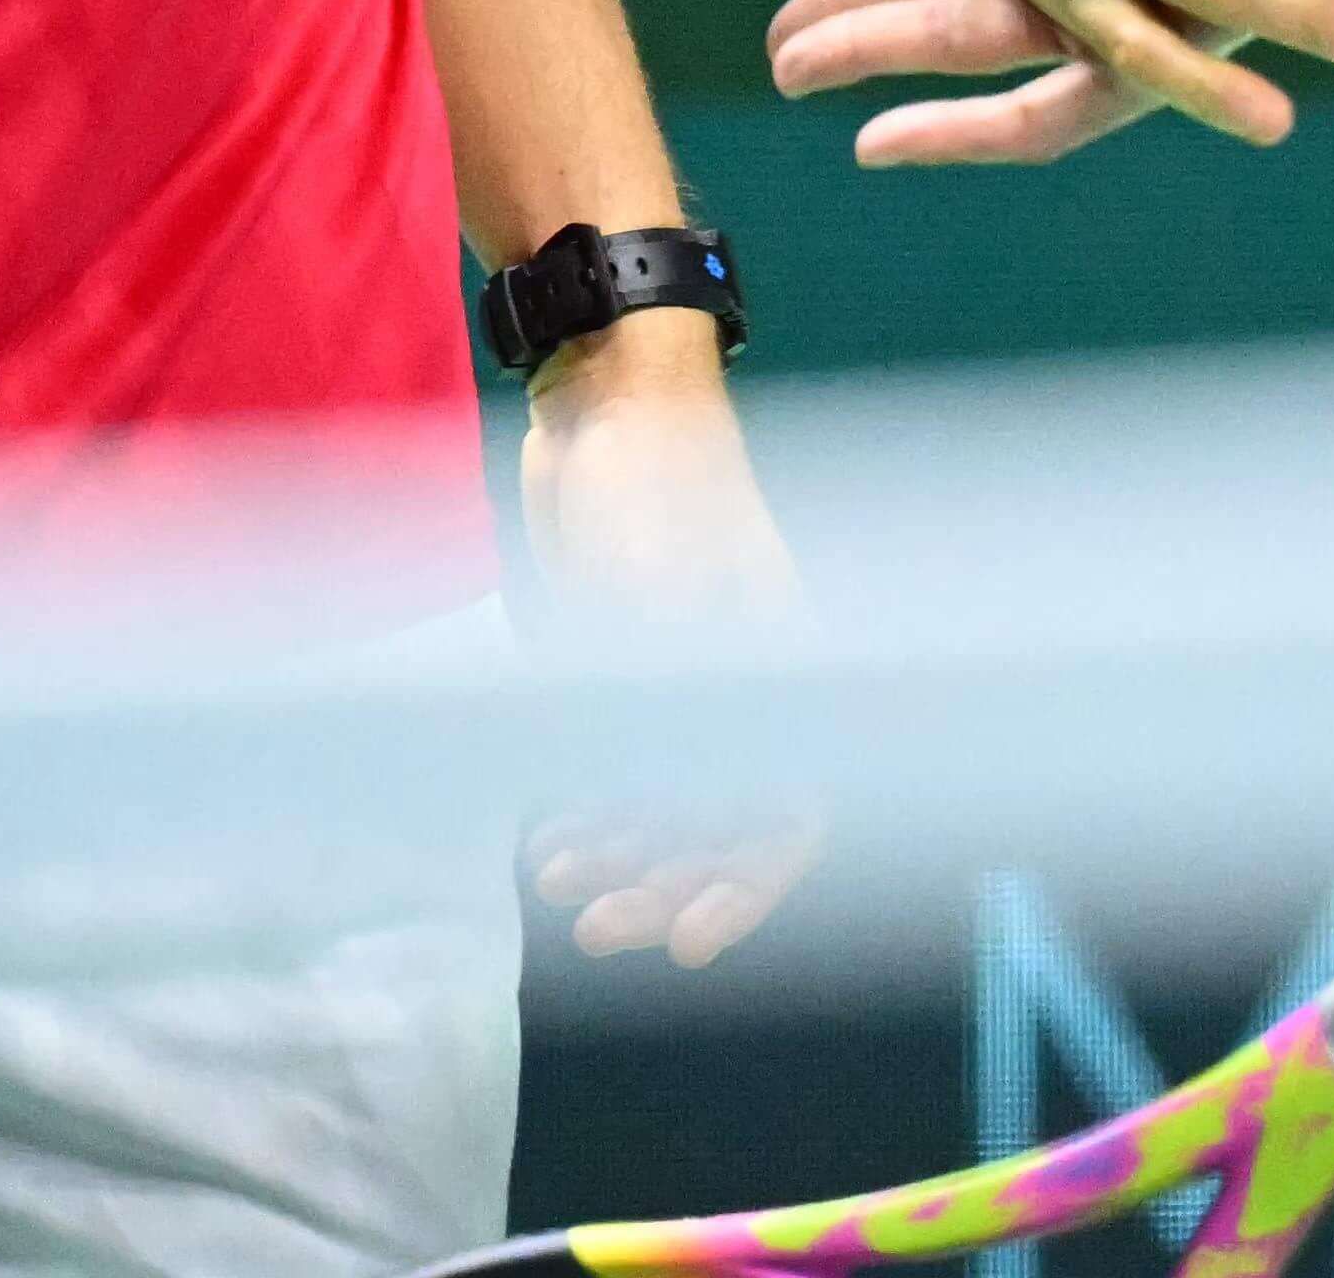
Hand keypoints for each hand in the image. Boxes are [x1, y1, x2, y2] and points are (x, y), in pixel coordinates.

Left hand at [515, 315, 819, 965]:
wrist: (602, 390)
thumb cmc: (653, 484)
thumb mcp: (660, 598)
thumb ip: (662, 703)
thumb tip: (656, 815)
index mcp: (785, 671)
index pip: (791, 808)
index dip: (747, 885)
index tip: (686, 942)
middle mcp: (748, 686)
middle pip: (724, 819)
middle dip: (663, 881)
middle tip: (593, 929)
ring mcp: (688, 677)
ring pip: (666, 800)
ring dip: (620, 854)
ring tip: (554, 884)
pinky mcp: (627, 665)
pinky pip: (618, 763)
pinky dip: (589, 807)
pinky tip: (543, 842)